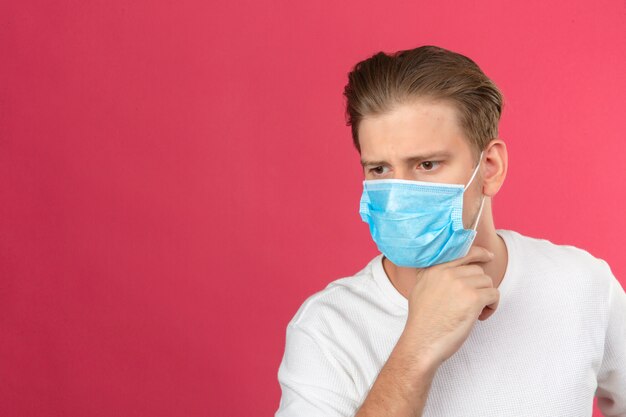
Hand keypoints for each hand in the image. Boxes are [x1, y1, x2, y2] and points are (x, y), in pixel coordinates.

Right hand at [401, 245, 498, 367]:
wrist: (422, 341)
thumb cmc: (422, 321)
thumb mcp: (420, 288)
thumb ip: (431, 274)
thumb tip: (445, 268)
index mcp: (434, 268)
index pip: (463, 252)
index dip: (479, 253)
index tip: (489, 257)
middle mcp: (447, 272)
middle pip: (478, 270)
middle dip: (480, 286)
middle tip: (472, 303)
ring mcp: (460, 284)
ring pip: (488, 282)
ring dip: (486, 297)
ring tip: (475, 312)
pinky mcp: (473, 298)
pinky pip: (494, 295)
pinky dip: (492, 306)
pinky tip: (480, 317)